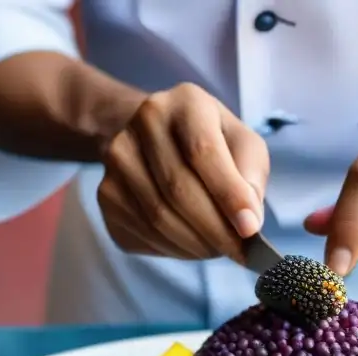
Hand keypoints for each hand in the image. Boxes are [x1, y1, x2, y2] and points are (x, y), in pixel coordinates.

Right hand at [98, 83, 268, 260]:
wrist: (156, 138)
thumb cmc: (213, 142)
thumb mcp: (244, 146)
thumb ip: (251, 179)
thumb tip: (248, 223)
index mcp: (187, 103)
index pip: (204, 152)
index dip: (228, 196)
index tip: (250, 230)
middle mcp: (145, 122)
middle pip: (177, 190)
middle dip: (214, 230)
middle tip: (238, 251)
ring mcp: (118, 158)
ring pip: (157, 217)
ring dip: (195, 245)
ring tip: (217, 248)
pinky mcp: (106, 193)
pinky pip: (141, 233)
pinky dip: (173, 249)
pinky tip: (190, 244)